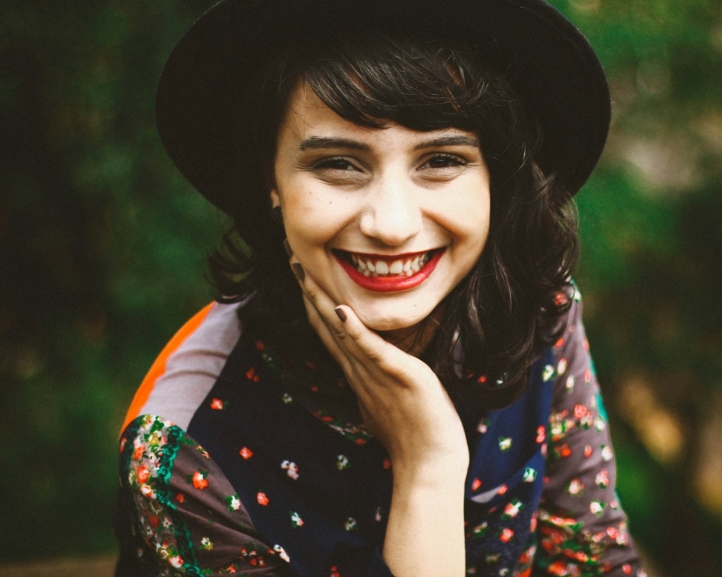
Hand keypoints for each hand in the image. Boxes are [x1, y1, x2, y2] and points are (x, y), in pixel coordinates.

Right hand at [287, 257, 468, 477]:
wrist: (430, 465)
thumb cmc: (416, 436)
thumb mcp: (388, 402)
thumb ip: (376, 384)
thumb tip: (369, 376)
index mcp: (358, 374)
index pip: (330, 332)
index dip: (314, 302)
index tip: (302, 273)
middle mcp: (359, 371)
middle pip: (326, 325)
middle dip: (309, 291)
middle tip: (292, 257)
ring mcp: (375, 374)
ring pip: (341, 331)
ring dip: (321, 299)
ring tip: (304, 270)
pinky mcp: (397, 374)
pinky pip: (371, 348)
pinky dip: (354, 329)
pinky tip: (340, 308)